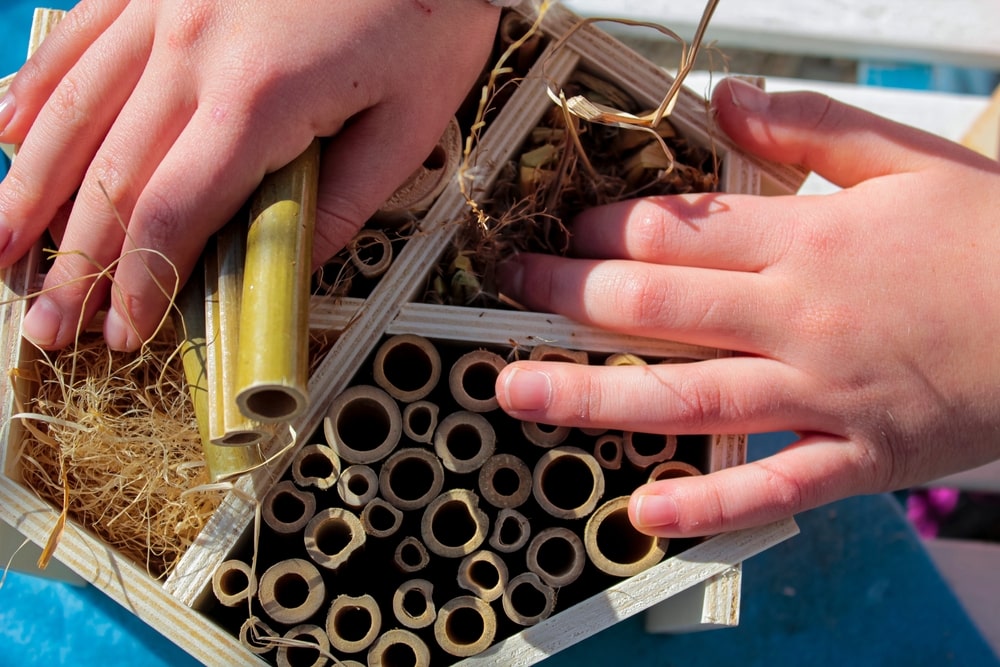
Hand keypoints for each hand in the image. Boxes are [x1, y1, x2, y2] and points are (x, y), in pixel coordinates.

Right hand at [0, 0, 498, 349]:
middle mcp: (192, 51)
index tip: (126, 329)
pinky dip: (39, 89)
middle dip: (73, 263)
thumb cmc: (423, 8)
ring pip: (74, 110)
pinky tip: (10, 132)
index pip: (173, 213)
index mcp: (258, 100)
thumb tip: (291, 266)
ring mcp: (163, 8)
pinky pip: (80, 37)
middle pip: (110, 177)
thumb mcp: (409, 121)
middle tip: (45, 322)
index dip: (139, 281)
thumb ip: (344, 200)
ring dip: (29, 190)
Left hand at [494, 77, 999, 536]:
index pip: (673, 230)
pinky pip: (773, 488)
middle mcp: (799, 319)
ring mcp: (824, 396)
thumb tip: (723, 98)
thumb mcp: (910, 159)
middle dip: (567, 296)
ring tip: (516, 391)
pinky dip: (709, 506)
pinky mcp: (859, 459)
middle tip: (509, 290)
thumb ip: (810, 127)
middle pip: (655, 306)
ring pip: (686, 397)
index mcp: (808, 241)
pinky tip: (645, 515)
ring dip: (591, 396)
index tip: (557, 231)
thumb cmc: (996, 239)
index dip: (600, 229)